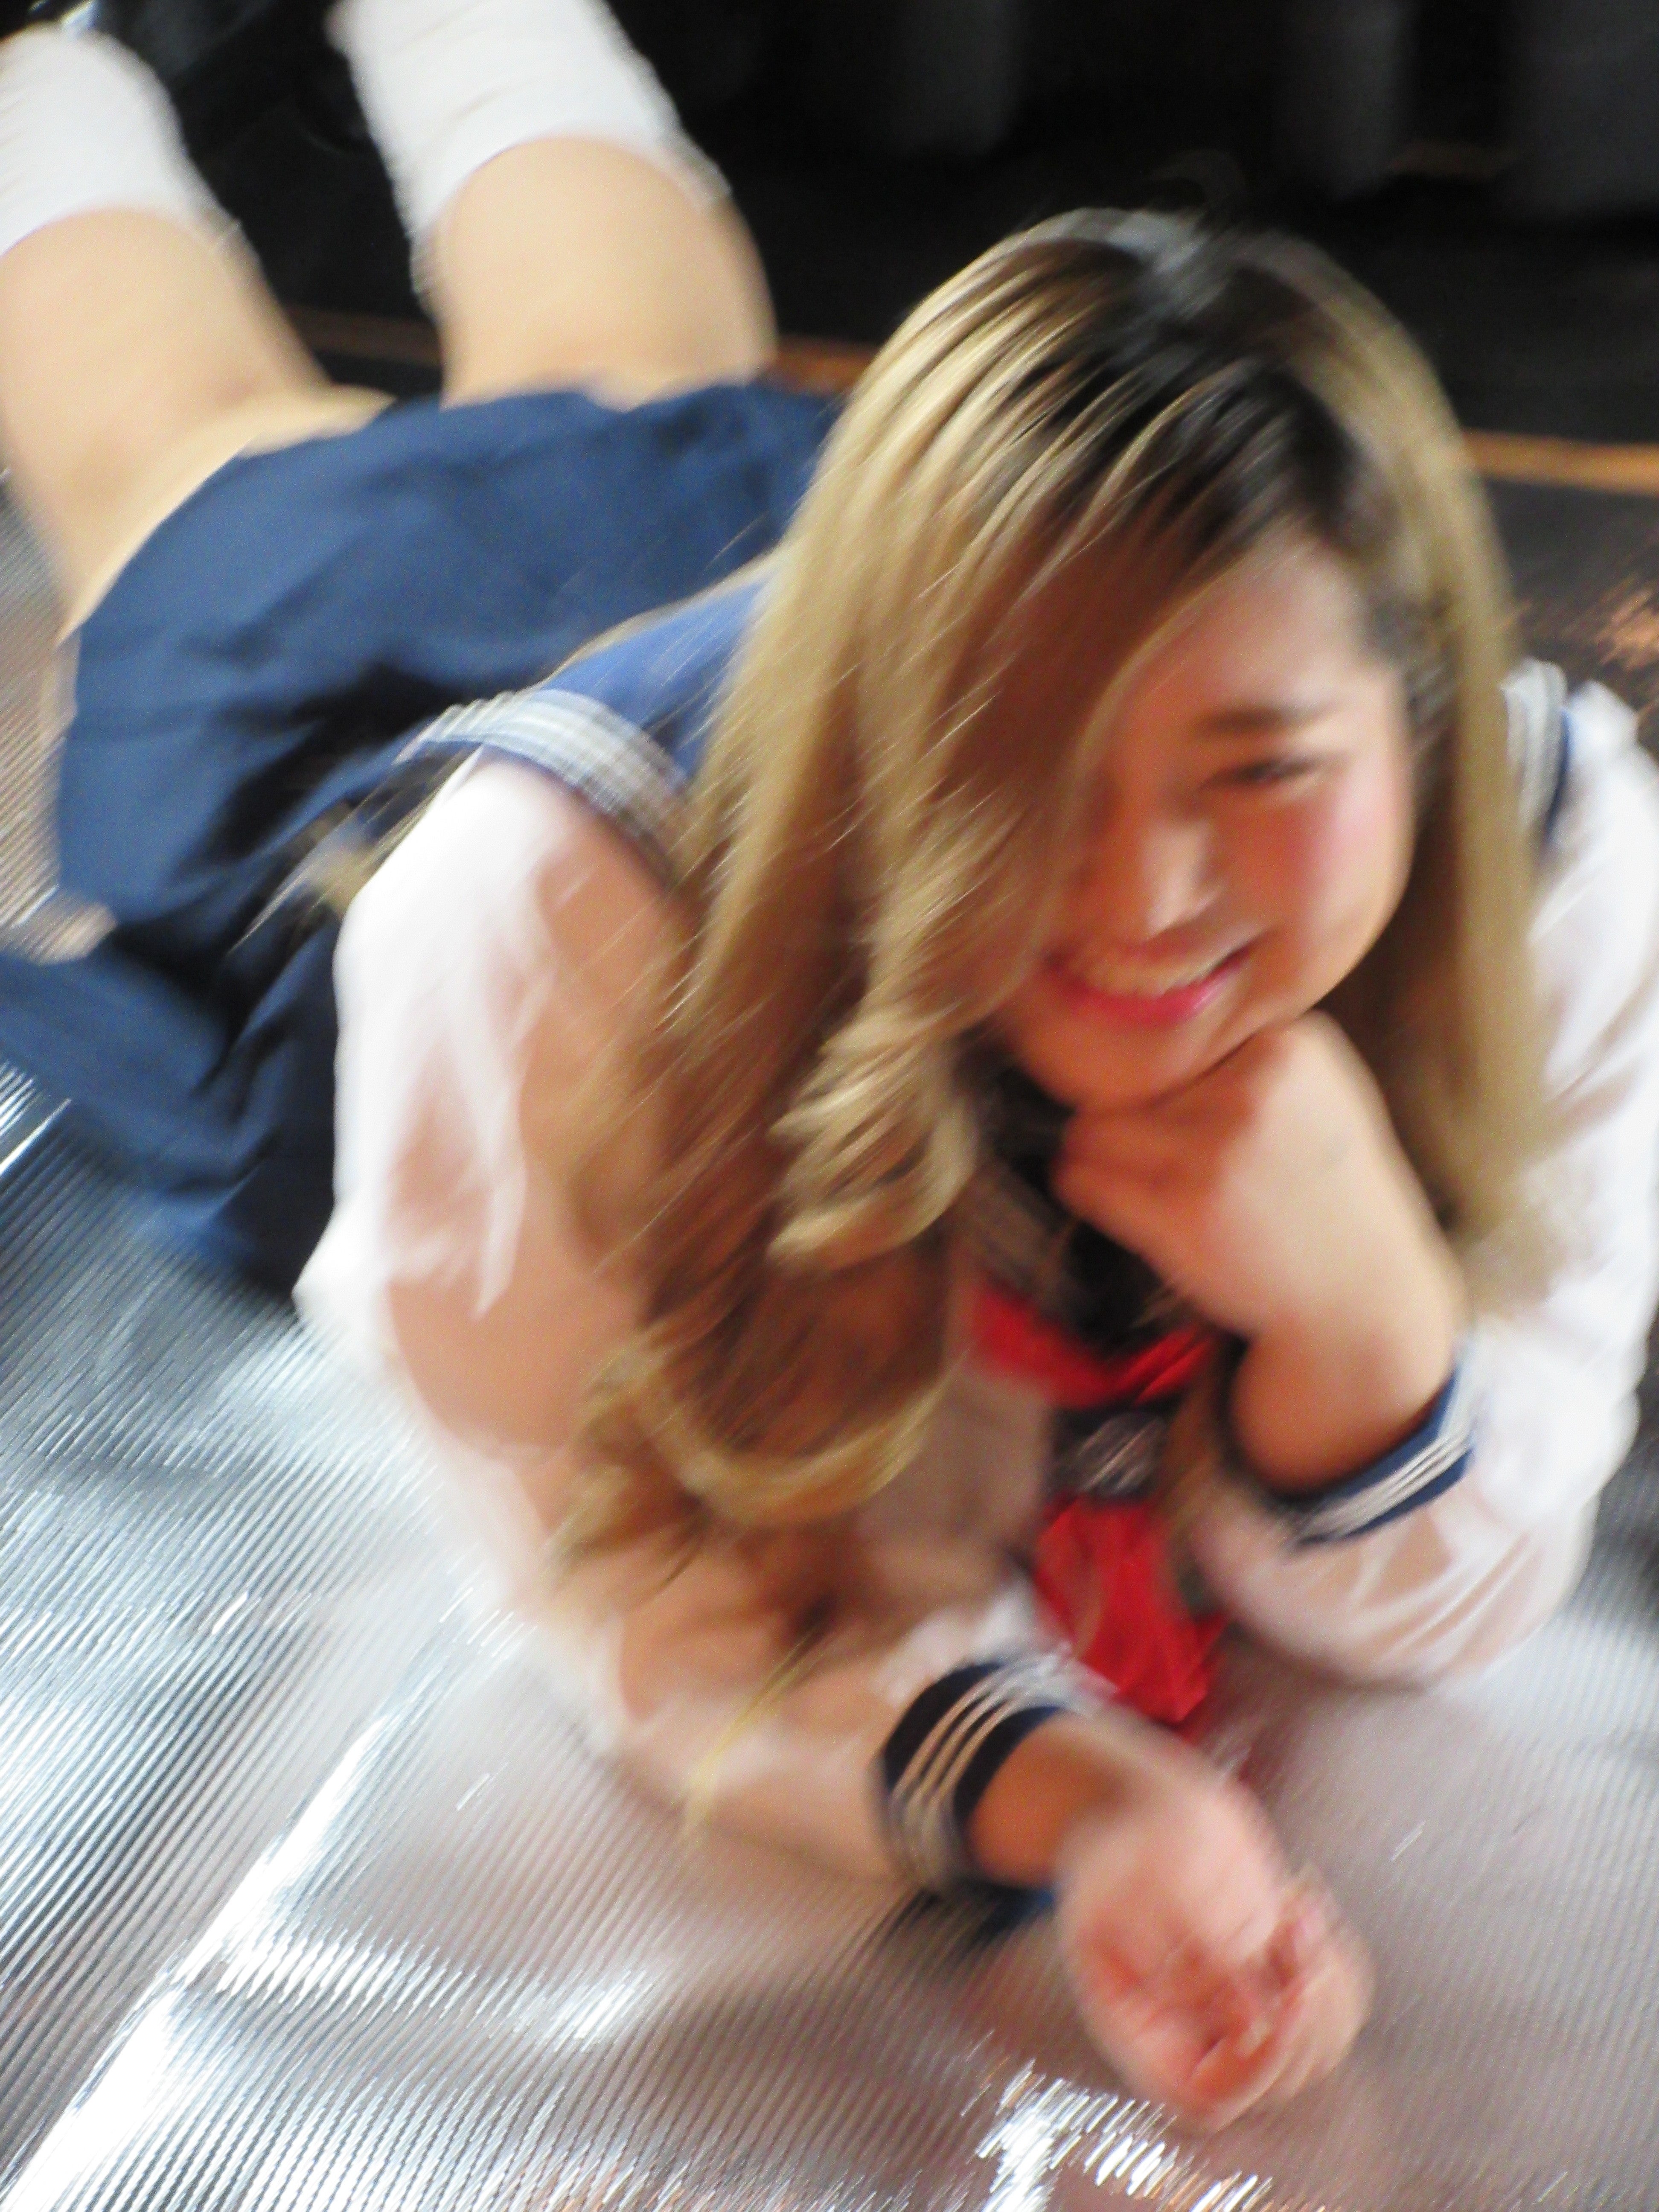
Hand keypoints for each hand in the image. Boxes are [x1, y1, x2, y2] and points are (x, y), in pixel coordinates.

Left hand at [1053, 1014, 1464, 1486]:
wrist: (1361, 1294)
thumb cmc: (1328, 1197)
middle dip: (1130, 1121)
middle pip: (1129, 1084)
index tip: (1194, 1123)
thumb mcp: (1318, 1101)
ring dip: (1094, 1154)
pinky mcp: (1179, 1210)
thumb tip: (1141, 1043)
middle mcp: (1253, 1091)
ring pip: (1093, 1129)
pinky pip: (1083, 1178)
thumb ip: (1248, 1066)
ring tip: (1135, 1181)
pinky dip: (1082, 1186)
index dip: (1174, 1088)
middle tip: (1152, 1158)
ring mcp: (1215, 1151)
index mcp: (1290, 1048)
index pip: (1178, 1045)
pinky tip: (1111, 1200)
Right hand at [1055, 1760, 1372, 2128]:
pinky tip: (1305, 1903)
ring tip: (1294, 1908)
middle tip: (1289, 1925)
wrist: (1144, 1804)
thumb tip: (1253, 2019)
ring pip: (1318, 2047)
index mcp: (1140, 2025)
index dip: (1253, 2067)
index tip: (1284, 2006)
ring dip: (1325, 1981)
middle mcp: (1194, 2031)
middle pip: (1275, 2078)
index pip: (1204, 2096)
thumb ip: (1193, 1952)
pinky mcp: (1276, 1979)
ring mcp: (1240, 2009)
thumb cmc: (1127, 1839)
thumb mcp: (1143, 1881)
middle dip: (1302, 2010)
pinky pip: (1336, 2004)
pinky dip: (1337, 1960)